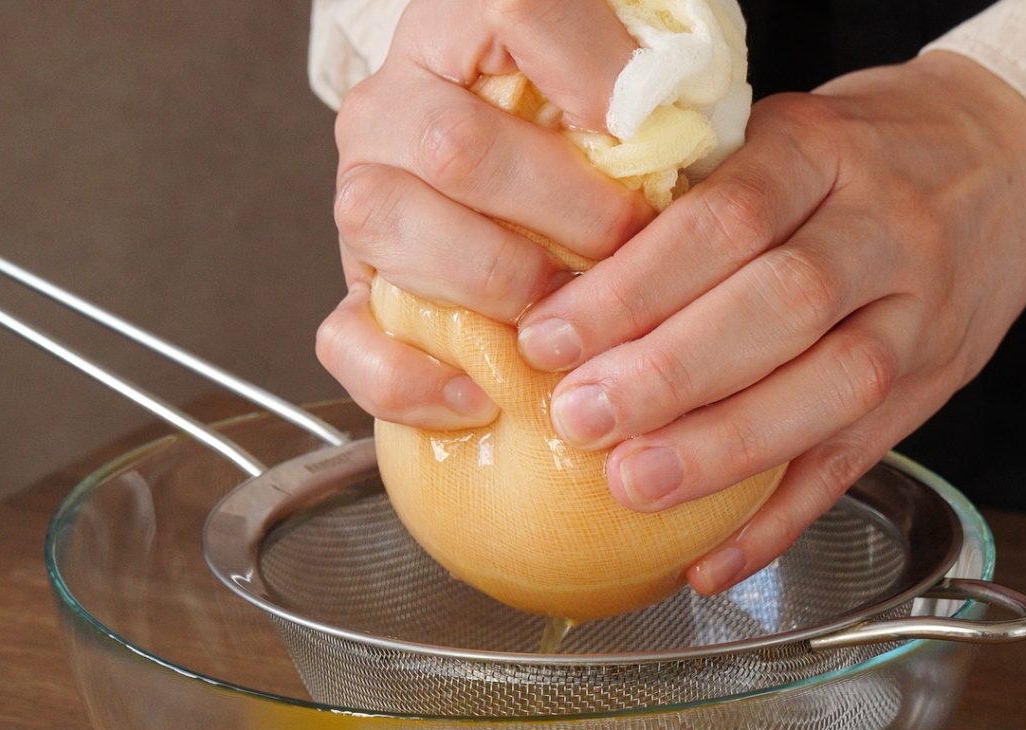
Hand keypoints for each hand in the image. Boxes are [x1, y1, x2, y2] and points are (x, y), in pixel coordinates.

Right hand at [315, 0, 650, 428]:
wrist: (509, 186)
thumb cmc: (584, 138)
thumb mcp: (620, 93)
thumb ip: (643, 97)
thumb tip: (677, 139)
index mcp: (458, 27)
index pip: (516, 13)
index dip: (593, 74)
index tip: (652, 130)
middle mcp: (393, 107)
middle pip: (457, 146)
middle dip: (563, 208)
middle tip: (627, 241)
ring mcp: (364, 197)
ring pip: (390, 225)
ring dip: (496, 280)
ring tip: (564, 311)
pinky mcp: (356, 289)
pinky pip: (348, 336)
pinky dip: (410, 378)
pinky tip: (478, 395)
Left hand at [515, 52, 1025, 594]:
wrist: (1010, 165)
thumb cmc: (862, 156)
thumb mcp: (783, 135)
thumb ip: (695, 197)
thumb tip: (556, 284)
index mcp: (825, 153)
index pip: (727, 218)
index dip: (635, 284)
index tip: (551, 336)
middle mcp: (884, 234)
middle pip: (783, 305)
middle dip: (671, 372)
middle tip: (580, 417)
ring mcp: (917, 320)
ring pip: (831, 389)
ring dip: (724, 449)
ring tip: (632, 484)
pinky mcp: (926, 393)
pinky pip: (855, 465)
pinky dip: (777, 524)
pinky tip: (709, 561)